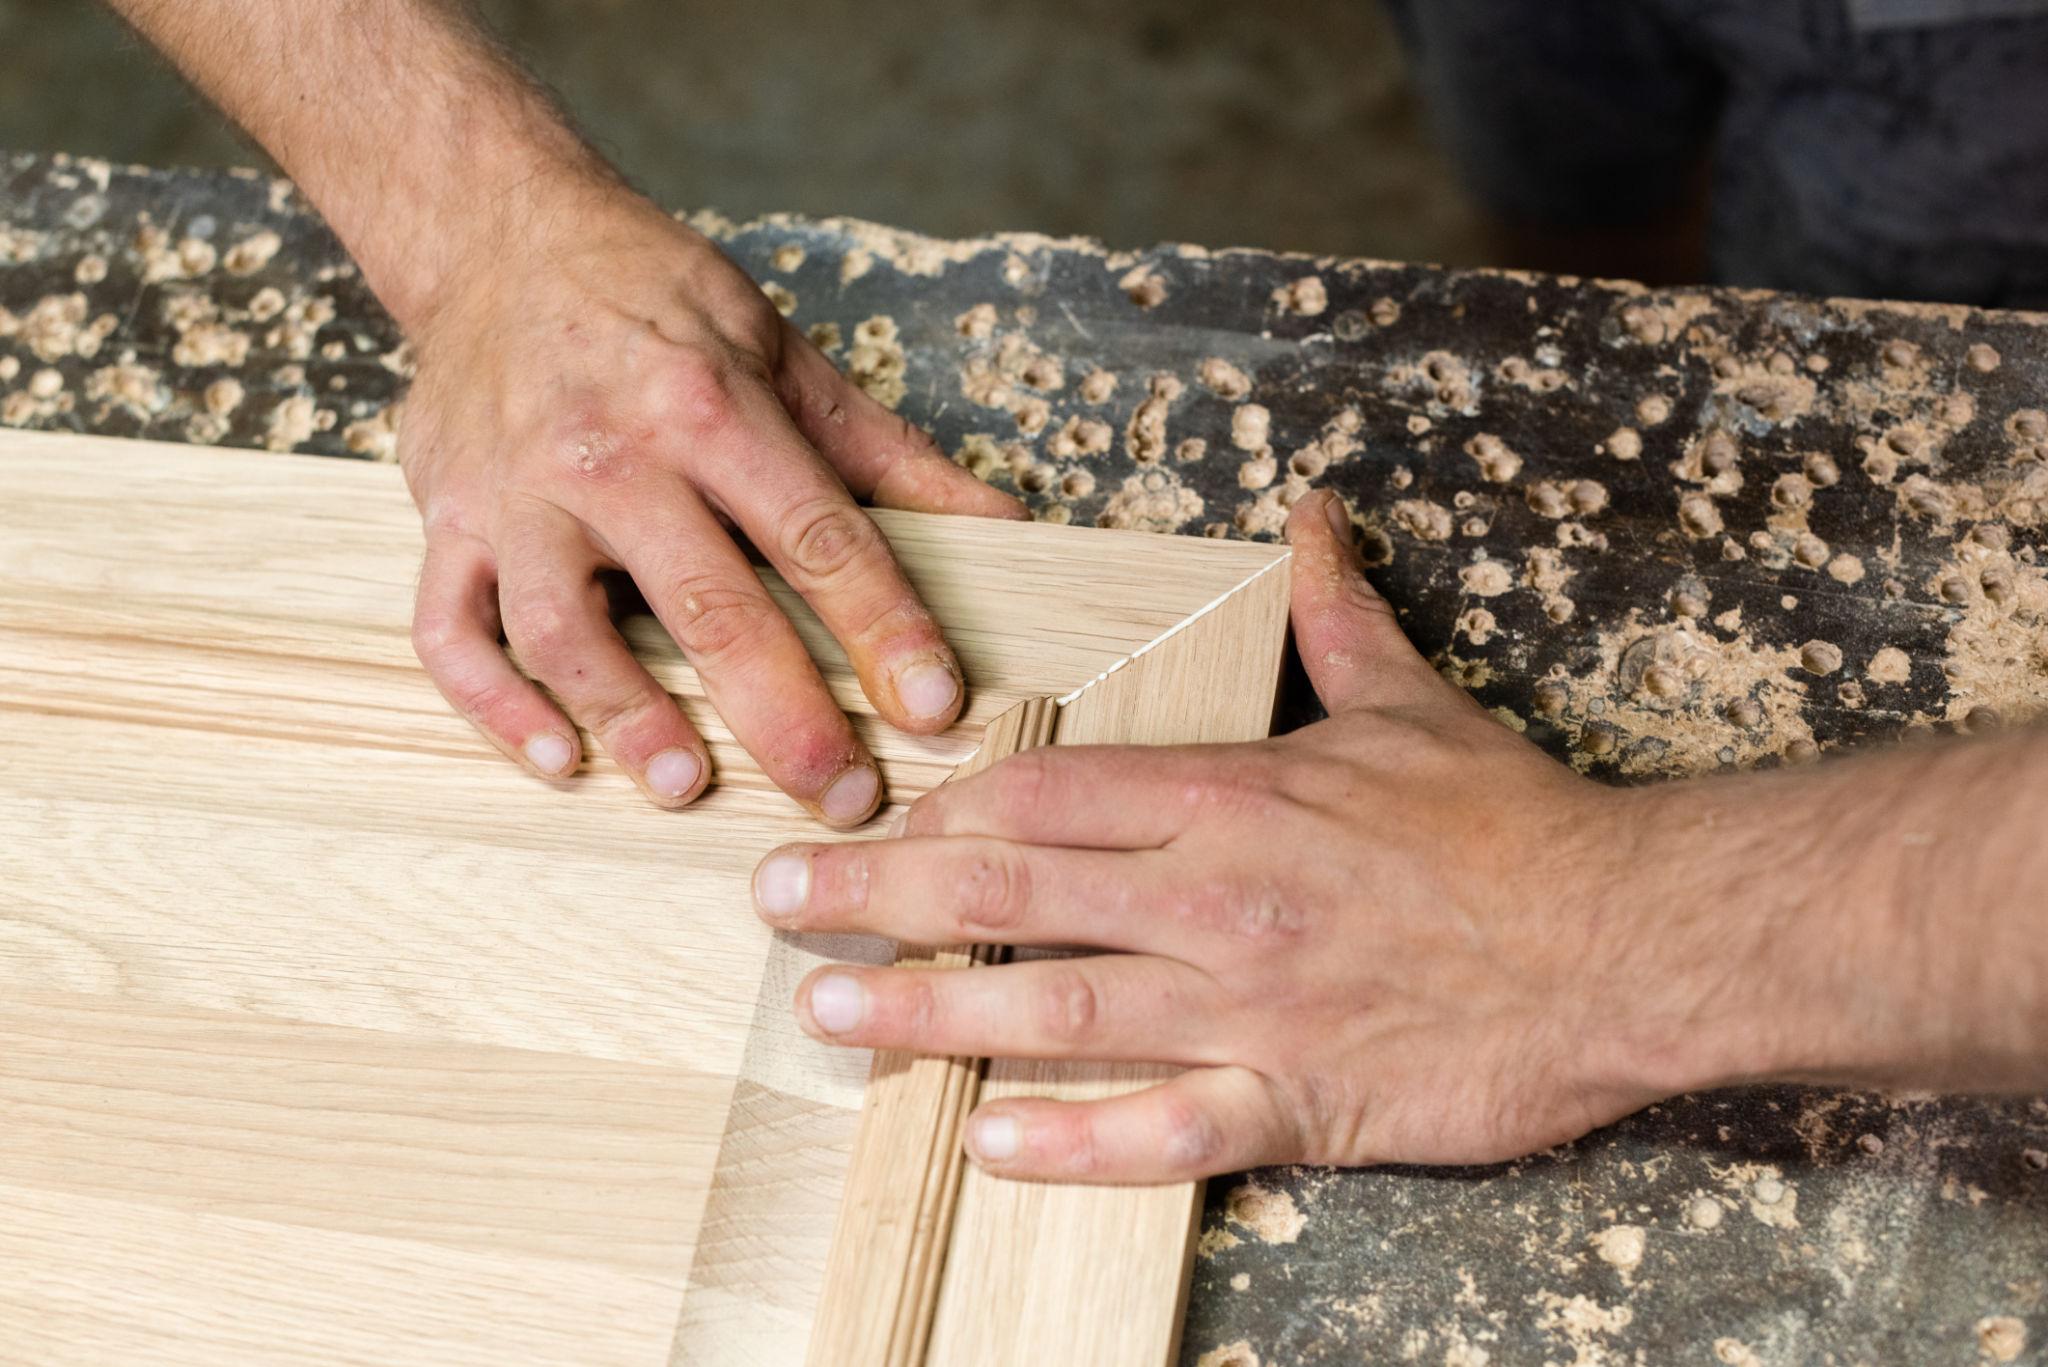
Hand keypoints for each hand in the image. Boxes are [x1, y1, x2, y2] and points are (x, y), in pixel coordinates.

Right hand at [399, 177, 1023, 820]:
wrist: (497, 235)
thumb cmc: (655, 303)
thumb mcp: (782, 352)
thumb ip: (887, 454)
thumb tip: (1004, 525)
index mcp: (707, 406)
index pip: (816, 535)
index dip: (881, 627)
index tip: (935, 707)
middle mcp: (608, 453)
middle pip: (705, 602)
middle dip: (783, 711)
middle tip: (842, 794)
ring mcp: (515, 495)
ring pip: (564, 629)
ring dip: (628, 716)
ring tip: (690, 786)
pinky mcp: (444, 522)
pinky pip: (451, 632)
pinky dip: (497, 706)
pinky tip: (562, 760)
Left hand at [748, 491, 1735, 1180]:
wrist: (1629, 935)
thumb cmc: (1511, 821)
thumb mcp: (1412, 699)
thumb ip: (1335, 610)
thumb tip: (1311, 512)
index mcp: (1235, 793)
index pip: (1048, 790)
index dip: (942, 803)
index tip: (873, 810)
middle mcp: (1218, 895)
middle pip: (1010, 890)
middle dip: (877, 894)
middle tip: (776, 898)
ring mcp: (1252, 1002)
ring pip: (1055, 1009)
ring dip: (927, 1014)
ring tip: (826, 1017)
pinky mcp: (1302, 1099)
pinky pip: (1164, 1130)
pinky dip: (1070, 1143)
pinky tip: (983, 1144)